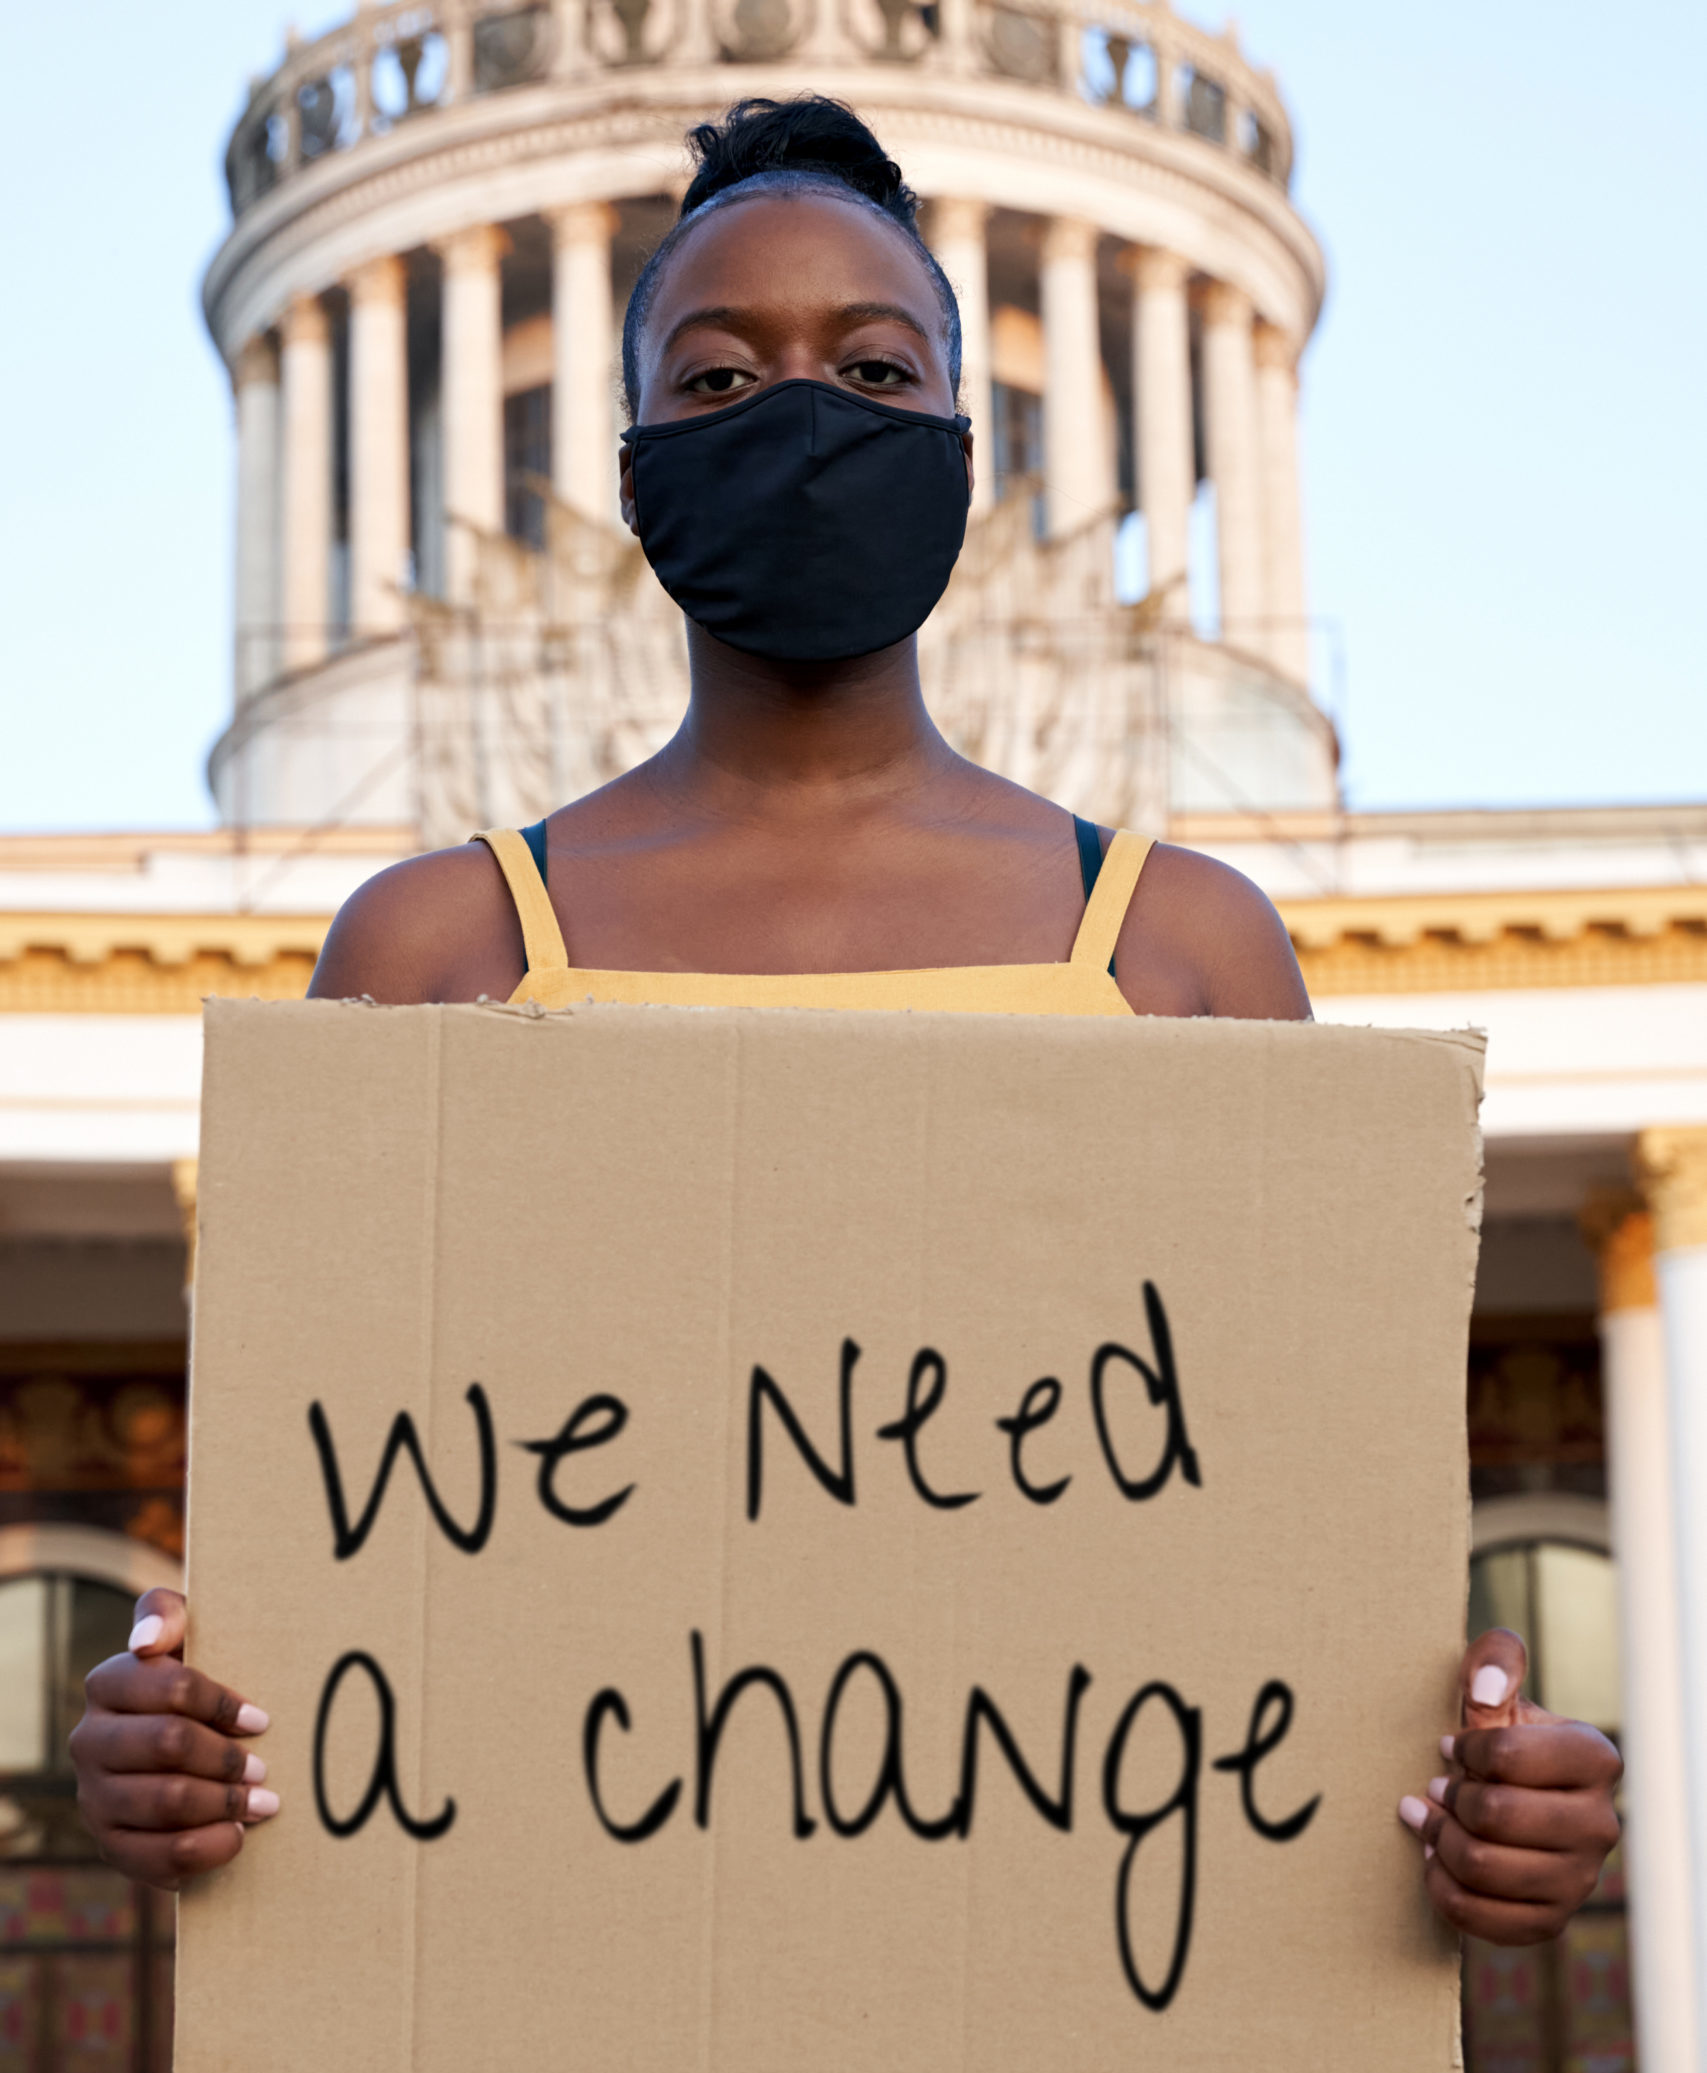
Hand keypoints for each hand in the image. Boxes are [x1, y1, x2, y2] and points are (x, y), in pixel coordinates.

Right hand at [70, 1587, 276, 1889]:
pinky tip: (237, 1836)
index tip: (262, 1719)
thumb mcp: (187, 1634)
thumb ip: (167, 1614)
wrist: (180, 1750)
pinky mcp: (109, 1845)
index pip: (171, 1687)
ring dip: (224, 1803)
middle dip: (226, 1757)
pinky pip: (158, 1857)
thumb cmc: (193, 1681)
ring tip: (264, 1802)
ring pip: (166, 1801)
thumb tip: (146, 1641)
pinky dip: (207, 1849)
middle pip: (170, 1744)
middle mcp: (89, 1740)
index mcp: (107, 1683)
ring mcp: (94, 1796)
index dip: (222, 1704)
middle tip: (264, 1768)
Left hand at [1398, 1627, 1621, 1941]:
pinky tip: (1434, 1859)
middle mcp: (1601, 1823)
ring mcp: (1580, 1879)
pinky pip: (1480, 1917)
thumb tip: (1485, 1688)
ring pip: (1483, 1866)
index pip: (1507, 1755)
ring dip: (1439, 1838)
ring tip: (1429, 1818)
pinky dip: (1442, 1886)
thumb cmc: (1498, 1740)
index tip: (1450, 1746)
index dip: (1465, 1750)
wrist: (1509, 1802)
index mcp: (1595, 1758)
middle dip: (1450, 1797)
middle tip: (1436, 1787)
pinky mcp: (1551, 1921)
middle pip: (1495, 1815)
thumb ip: (1494, 1660)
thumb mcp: (1496, 1689)